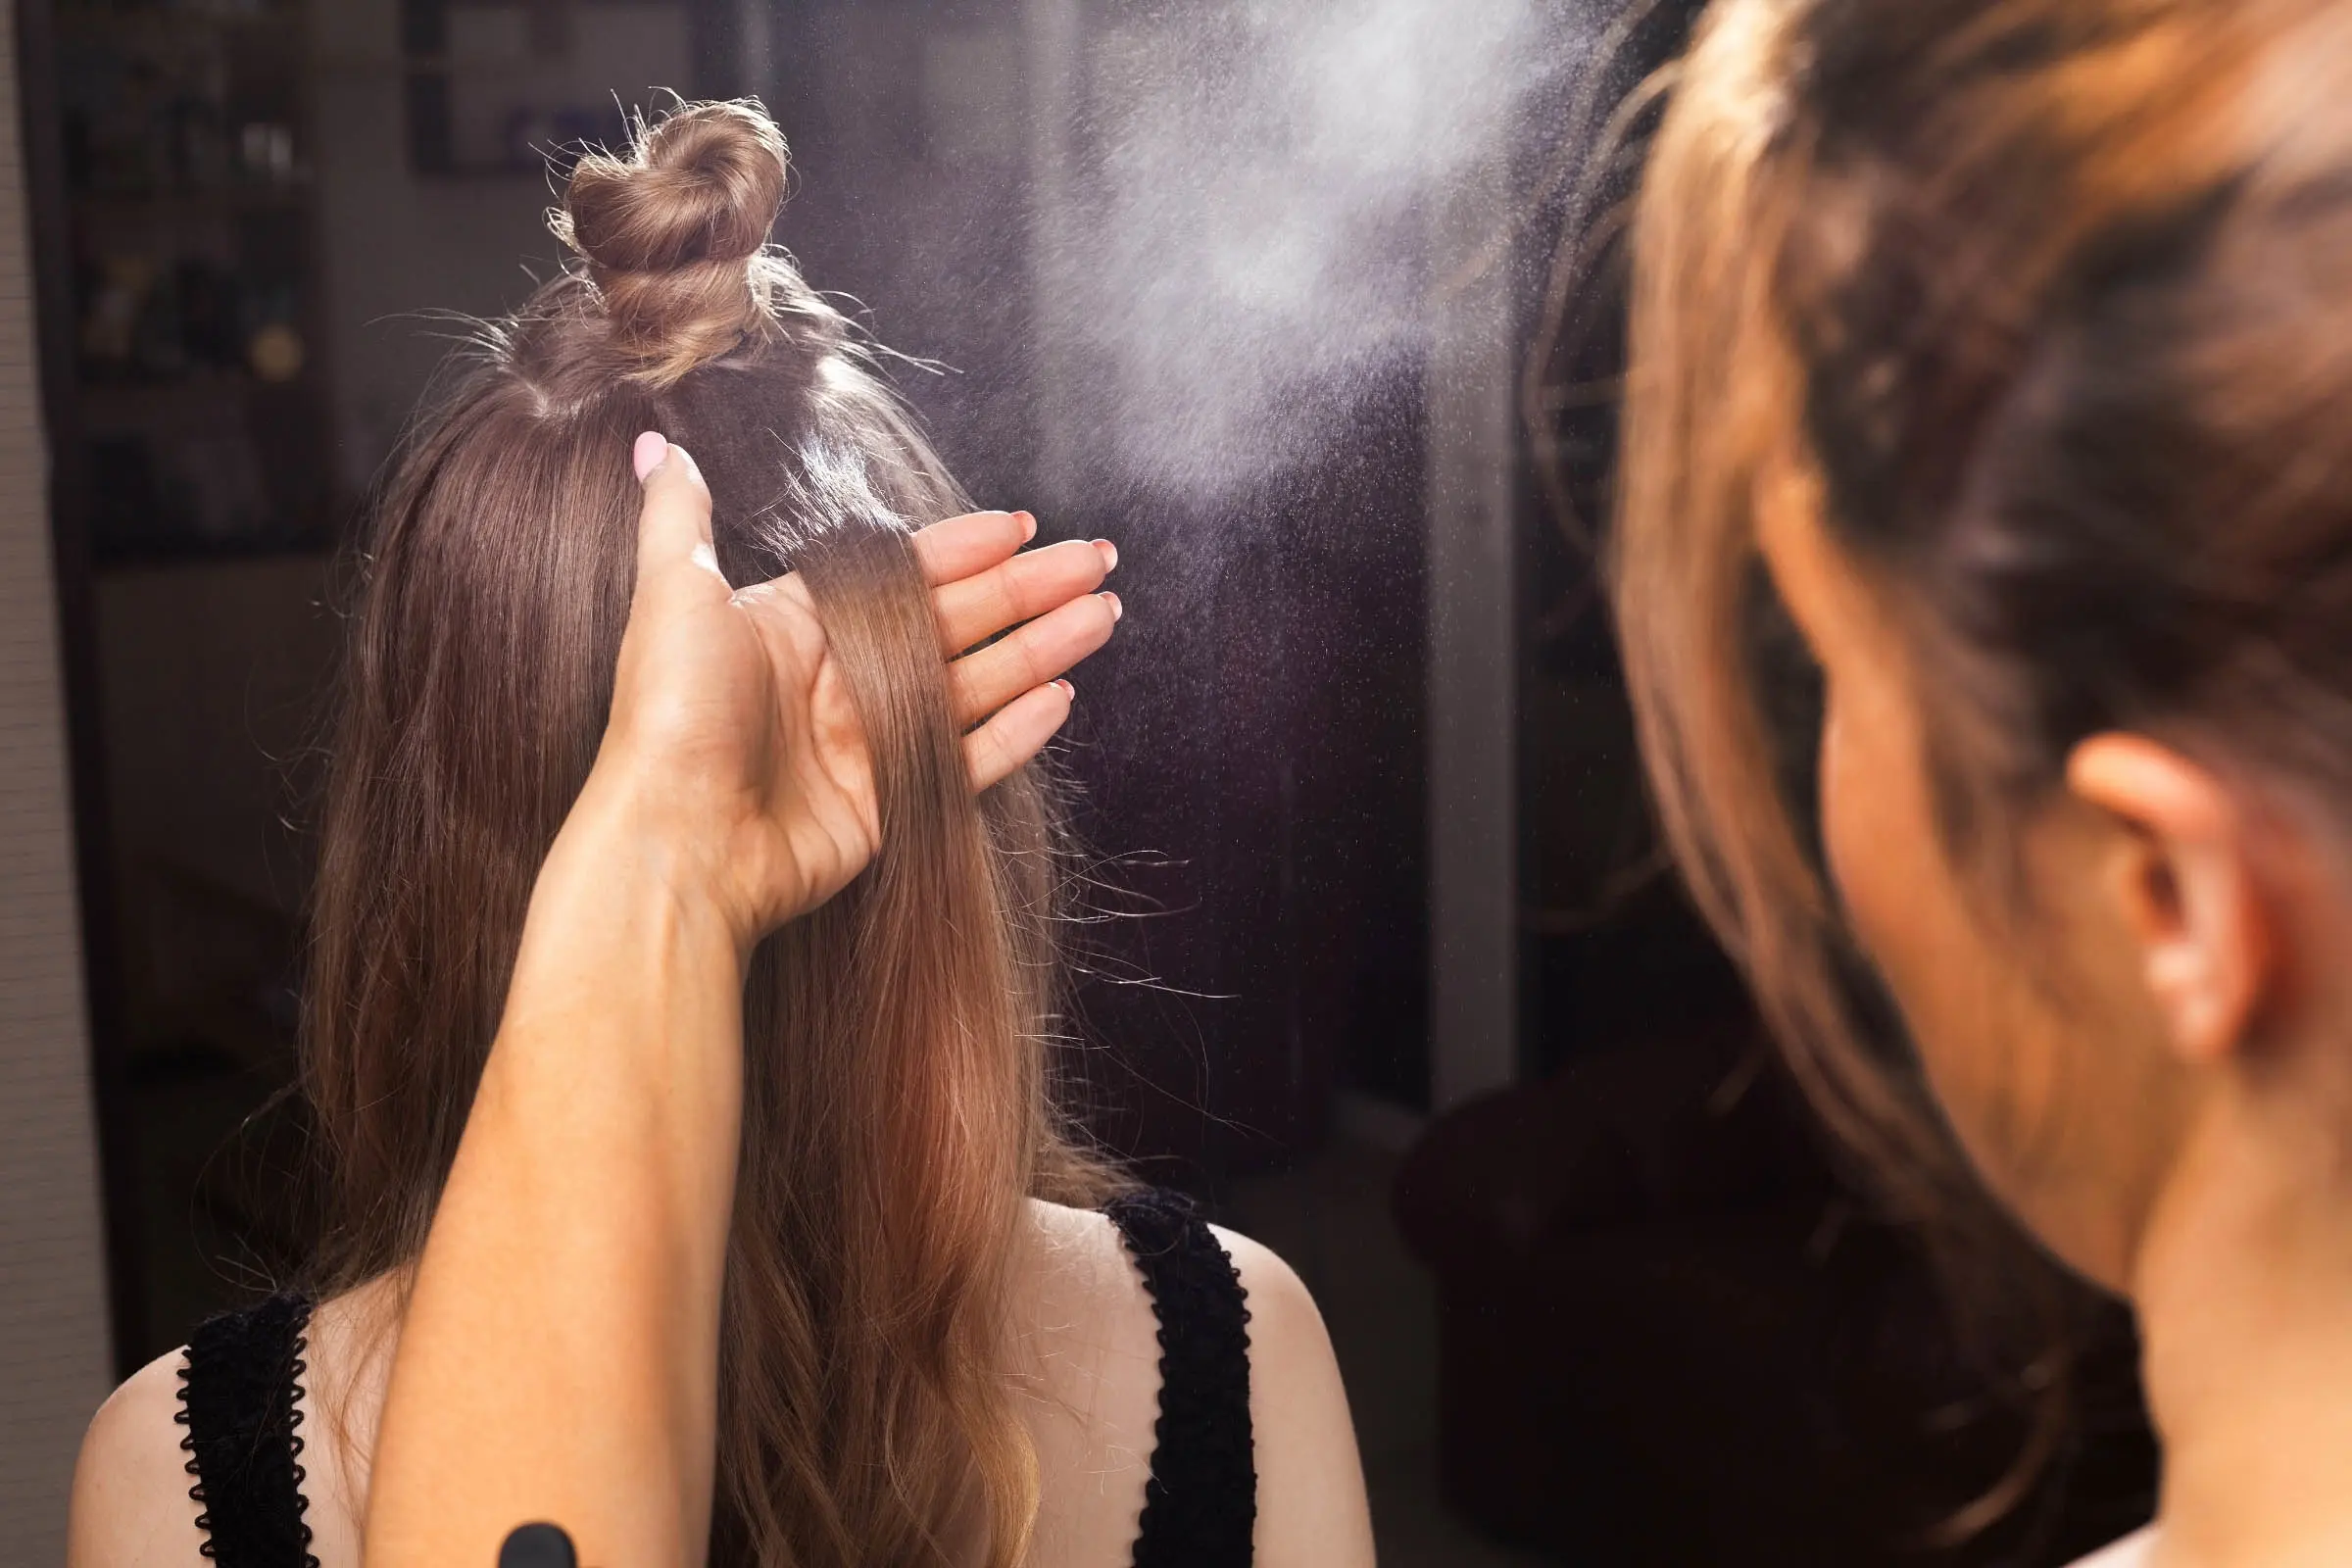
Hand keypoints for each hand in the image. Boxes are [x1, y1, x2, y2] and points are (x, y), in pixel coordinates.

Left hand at [571, 432, 1120, 950]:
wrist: (676, 841)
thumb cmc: (670, 716)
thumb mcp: (673, 594)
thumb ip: (679, 519)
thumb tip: (653, 446)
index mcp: (801, 623)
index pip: (903, 571)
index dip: (965, 546)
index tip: (1021, 525)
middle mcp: (842, 679)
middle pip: (958, 620)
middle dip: (1030, 588)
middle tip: (1097, 561)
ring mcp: (871, 743)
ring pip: (978, 682)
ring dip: (1043, 647)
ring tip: (1103, 616)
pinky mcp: (891, 804)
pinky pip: (970, 760)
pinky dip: (1016, 733)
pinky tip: (1060, 698)